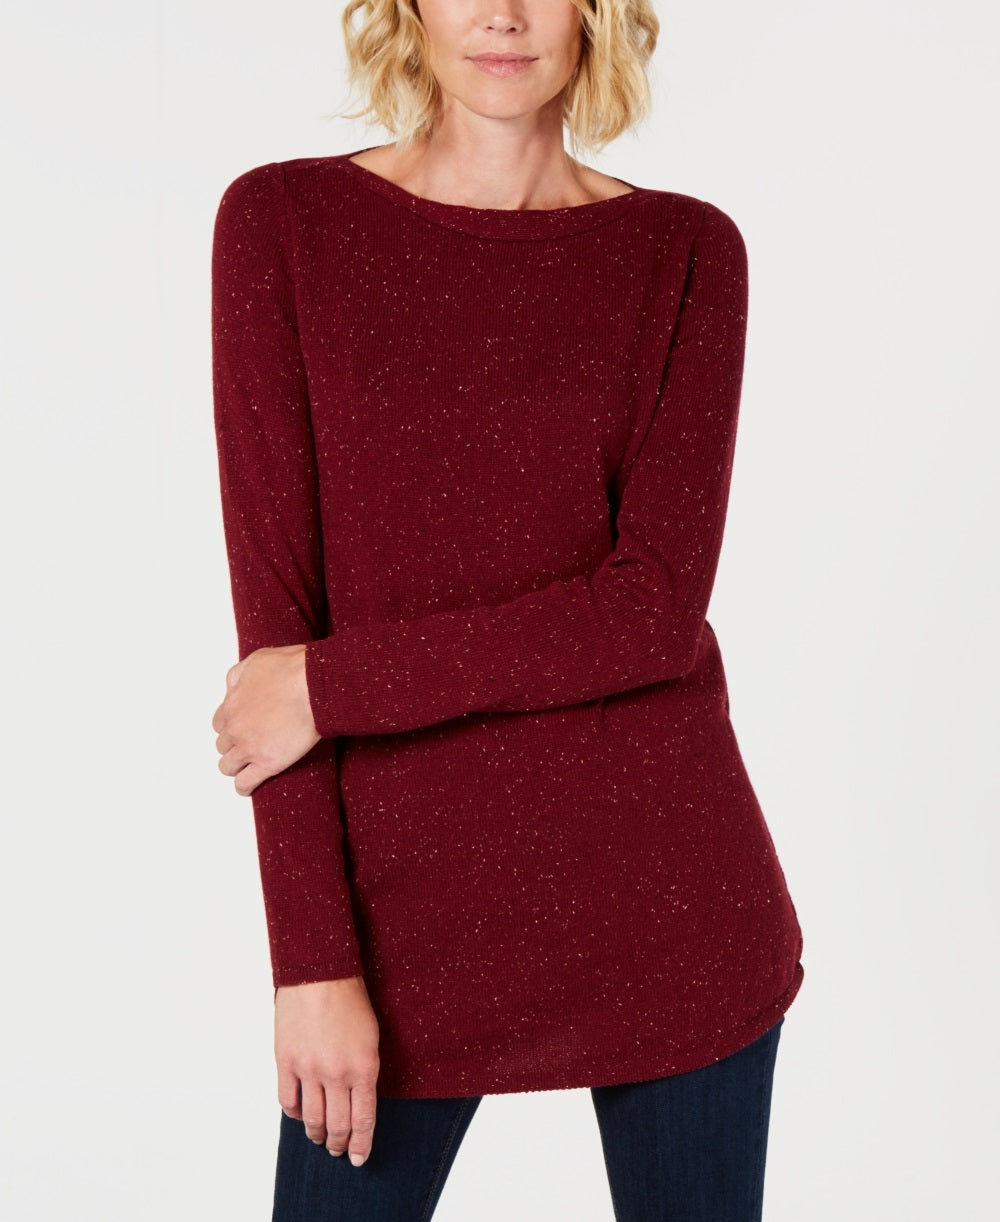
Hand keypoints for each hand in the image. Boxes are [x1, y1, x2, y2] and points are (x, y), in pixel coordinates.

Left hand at [212, 644, 320, 794]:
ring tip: (249, 767)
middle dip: (235, 745)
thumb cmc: (292, 670)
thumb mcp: (256, 661)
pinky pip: (244, 783)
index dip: (232, 726)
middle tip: (252, 744)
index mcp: (231, 705)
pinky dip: (244, 787)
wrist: (313, 686)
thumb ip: (238, 676)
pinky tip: (249, 786)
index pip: (219, 724)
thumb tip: (232, 688)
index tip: (243, 728)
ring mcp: (249, 747)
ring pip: (228, 766)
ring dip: (237, 766)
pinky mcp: (267, 763)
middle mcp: (235, 728)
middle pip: (223, 745)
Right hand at [275, 977, 380, 1165]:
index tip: (358, 1158)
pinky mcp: (286, 1062)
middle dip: (339, 1143)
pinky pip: (288, 1101)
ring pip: (312, 1119)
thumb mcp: (370, 1037)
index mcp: (363, 1068)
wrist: (320, 974)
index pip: (363, 1120)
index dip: (361, 1144)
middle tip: (338, 1150)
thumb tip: (358, 1099)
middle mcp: (336, 1074)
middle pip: (337, 1125)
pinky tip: (300, 1115)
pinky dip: (295, 1113)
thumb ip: (364, 1070)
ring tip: (319, 1138)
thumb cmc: (350, 999)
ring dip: (316, 1134)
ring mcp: (308, 1070)